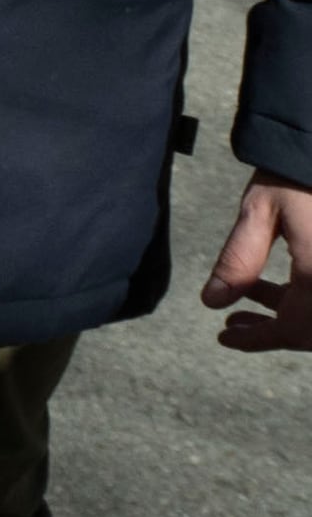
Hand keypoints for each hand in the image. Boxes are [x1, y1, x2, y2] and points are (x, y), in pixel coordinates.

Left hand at [200, 170, 311, 347]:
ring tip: (244, 311)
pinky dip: (305, 300)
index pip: (293, 329)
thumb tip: (213, 303)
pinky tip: (277, 290)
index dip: (258, 340)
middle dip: (274, 332)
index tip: (224, 337)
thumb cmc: (296, 176)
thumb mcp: (259, 214)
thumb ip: (238, 261)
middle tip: (232, 325)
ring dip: (291, 318)